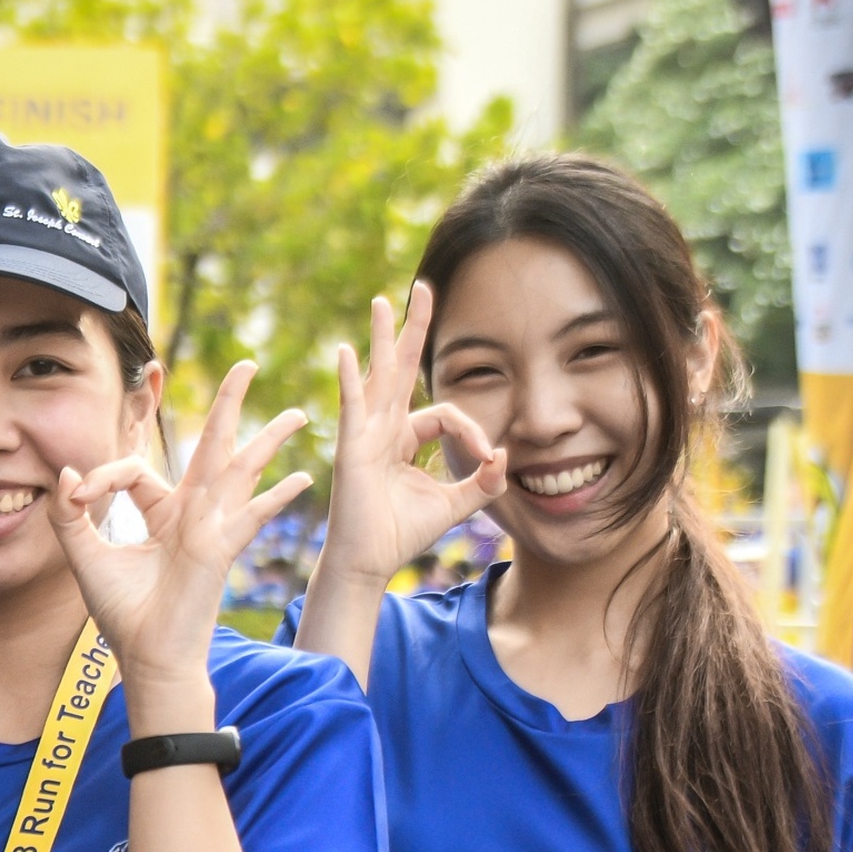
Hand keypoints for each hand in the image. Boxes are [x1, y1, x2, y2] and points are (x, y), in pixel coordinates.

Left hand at [51, 362, 313, 702]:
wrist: (145, 658)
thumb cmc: (122, 614)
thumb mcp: (84, 556)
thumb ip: (70, 516)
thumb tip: (67, 474)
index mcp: (162, 513)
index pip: (135, 470)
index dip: (101, 476)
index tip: (77, 494)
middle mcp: (192, 514)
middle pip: (212, 447)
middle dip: (229, 404)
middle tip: (246, 366)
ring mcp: (211, 529)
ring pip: (241, 471)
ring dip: (268, 440)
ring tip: (298, 413)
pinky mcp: (219, 549)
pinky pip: (251, 516)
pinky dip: (276, 497)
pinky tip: (304, 478)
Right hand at [321, 282, 503, 589]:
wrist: (370, 562)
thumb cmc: (401, 533)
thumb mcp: (454, 504)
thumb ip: (482, 483)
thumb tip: (506, 459)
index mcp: (403, 438)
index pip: (444, 414)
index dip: (473, 430)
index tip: (490, 457)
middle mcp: (382, 428)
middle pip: (402, 369)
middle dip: (414, 329)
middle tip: (423, 288)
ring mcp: (364, 434)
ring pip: (379, 377)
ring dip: (383, 339)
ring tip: (383, 303)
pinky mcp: (351, 449)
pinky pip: (352, 408)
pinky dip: (349, 381)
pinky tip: (346, 353)